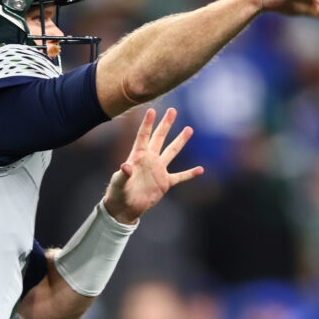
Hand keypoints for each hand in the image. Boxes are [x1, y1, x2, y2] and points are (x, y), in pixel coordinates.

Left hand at [102, 108, 202, 224]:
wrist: (125, 207)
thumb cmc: (118, 193)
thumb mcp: (119, 183)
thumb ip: (123, 174)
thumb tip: (125, 166)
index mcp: (137, 156)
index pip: (143, 136)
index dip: (147, 124)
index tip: (152, 110)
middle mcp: (150, 159)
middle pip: (159, 138)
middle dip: (166, 124)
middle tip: (173, 110)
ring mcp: (158, 170)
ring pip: (171, 152)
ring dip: (180, 141)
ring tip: (189, 129)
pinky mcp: (165, 182)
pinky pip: (180, 176)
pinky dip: (190, 173)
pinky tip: (200, 169)